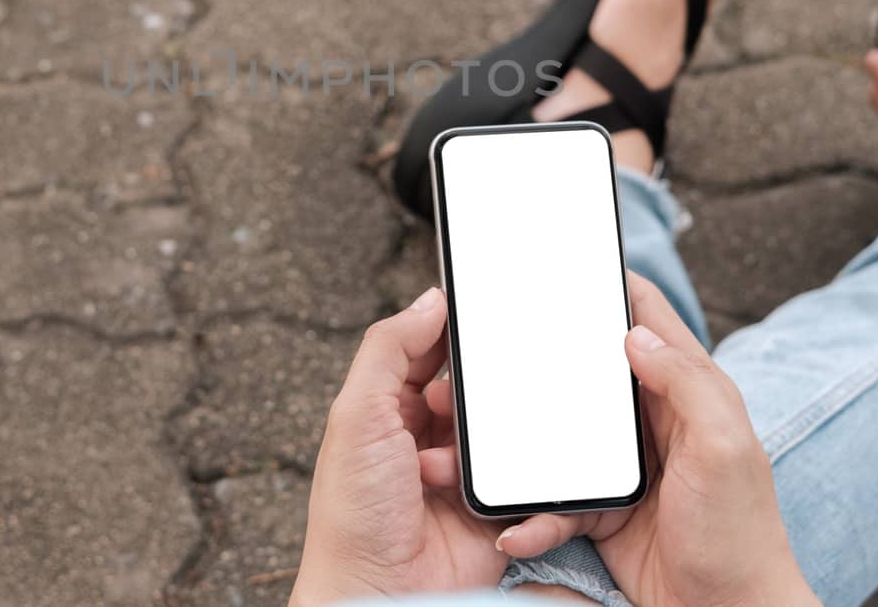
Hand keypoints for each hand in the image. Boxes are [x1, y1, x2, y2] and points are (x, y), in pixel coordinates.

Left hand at [289, 287, 504, 606]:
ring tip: (448, 466)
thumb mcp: (356, 415)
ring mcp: (464, 472)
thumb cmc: (352, 514)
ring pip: (502, 427)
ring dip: (486, 440)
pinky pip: (525, 473)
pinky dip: (516, 474)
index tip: (480, 308)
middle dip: (475, 389)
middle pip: (473, 386)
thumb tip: (430, 300)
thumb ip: (388, 349)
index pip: (428, 349)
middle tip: (460, 404)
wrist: (380, 594)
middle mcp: (427, 436)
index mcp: (389, 408)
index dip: (451, 330)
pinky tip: (487, 486)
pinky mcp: (496, 506)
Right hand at [490, 274, 818, 606]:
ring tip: (475, 444)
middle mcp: (651, 420)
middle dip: (541, 359)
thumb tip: (634, 333)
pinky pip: (553, 500)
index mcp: (687, 390)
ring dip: (520, 442)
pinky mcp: (601, 509)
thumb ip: (686, 383)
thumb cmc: (740, 536)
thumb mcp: (724, 448)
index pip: (646, 315)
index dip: (609, 281)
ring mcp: (623, 465)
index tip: (565, 258)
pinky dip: (533, 515)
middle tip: (492, 347)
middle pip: (586, 370)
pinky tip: (517, 527)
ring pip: (556, 434)